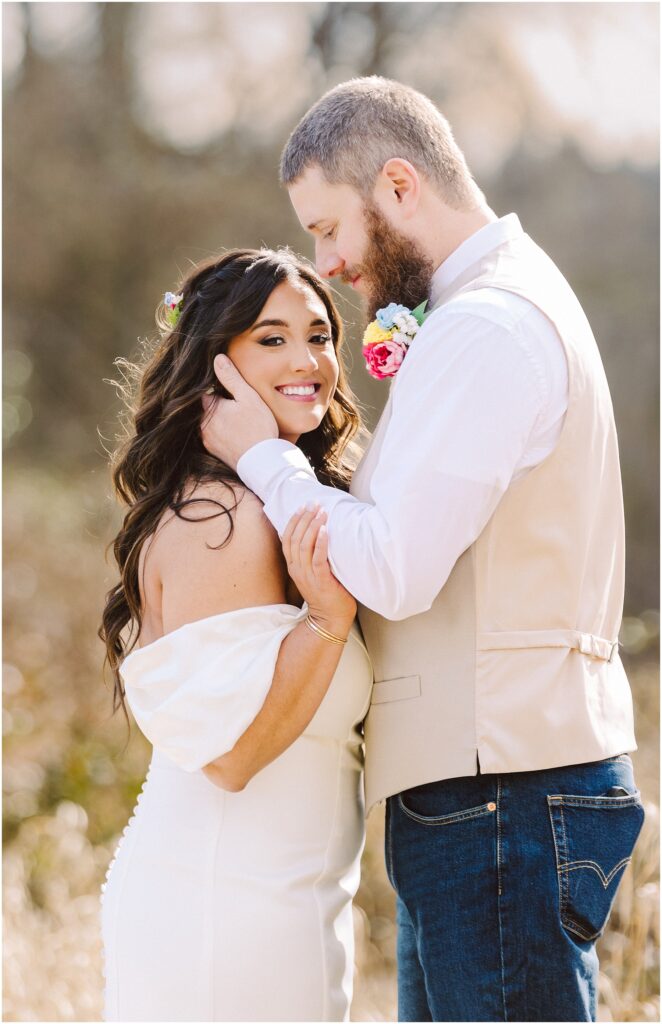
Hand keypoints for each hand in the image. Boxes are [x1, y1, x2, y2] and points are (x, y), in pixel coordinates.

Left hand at [200, 354, 277, 469]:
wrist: (263, 463)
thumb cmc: (258, 428)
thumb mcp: (248, 397)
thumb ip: (231, 377)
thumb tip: (217, 358)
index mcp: (209, 409)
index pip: (205, 392)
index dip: (218, 389)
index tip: (231, 391)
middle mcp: (202, 426)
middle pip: (207, 408)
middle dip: (219, 404)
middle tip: (237, 405)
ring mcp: (207, 441)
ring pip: (210, 423)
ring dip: (221, 419)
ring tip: (239, 420)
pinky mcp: (214, 453)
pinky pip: (214, 437)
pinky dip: (223, 433)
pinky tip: (237, 433)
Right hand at [283, 504, 355, 635]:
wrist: (330, 619)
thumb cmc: (327, 594)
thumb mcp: (314, 573)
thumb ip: (312, 556)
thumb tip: (320, 533)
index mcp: (294, 567)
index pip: (287, 539)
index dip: (293, 521)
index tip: (302, 507)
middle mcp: (297, 570)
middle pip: (295, 538)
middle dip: (304, 518)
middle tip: (314, 503)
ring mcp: (308, 576)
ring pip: (305, 546)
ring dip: (313, 526)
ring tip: (322, 511)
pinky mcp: (321, 581)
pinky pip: (318, 559)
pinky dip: (321, 543)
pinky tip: (326, 530)